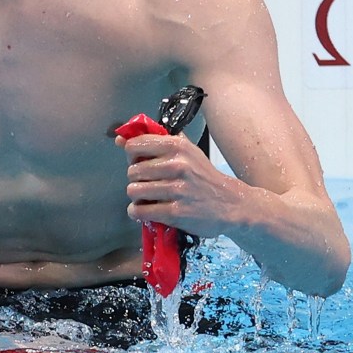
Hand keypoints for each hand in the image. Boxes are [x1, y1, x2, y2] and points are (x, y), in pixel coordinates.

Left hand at [116, 132, 237, 239]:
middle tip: (147, 184)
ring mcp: (176, 189)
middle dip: (136, 179)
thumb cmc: (203, 175)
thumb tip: (120, 139)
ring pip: (133, 191)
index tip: (140, 162)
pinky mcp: (176, 212)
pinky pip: (140, 211)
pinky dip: (137, 212)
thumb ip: (154, 142)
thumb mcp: (185, 151)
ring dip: (137, 197)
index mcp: (177, 146)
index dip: (132, 155)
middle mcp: (176, 165)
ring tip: (147, 198)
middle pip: (132, 171)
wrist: (232, 204)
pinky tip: (145, 211)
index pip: (134, 146)